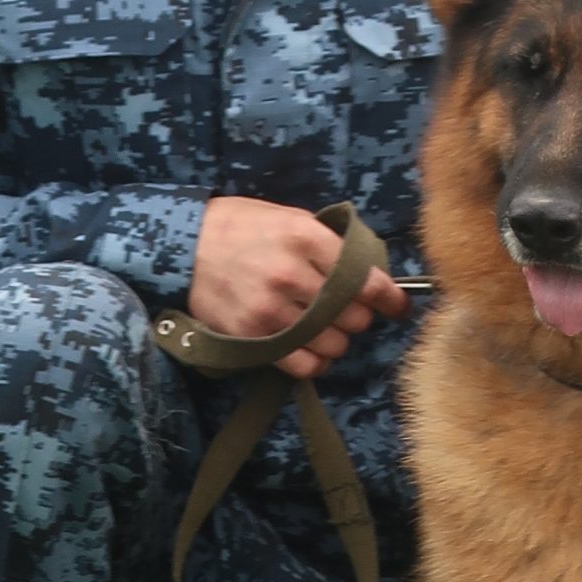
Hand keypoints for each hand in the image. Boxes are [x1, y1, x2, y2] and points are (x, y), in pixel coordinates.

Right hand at [189, 197, 409, 379]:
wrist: (183, 245)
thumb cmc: (241, 227)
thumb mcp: (288, 217)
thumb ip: (328, 244)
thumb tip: (371, 272)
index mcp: (305, 238)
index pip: (365, 279)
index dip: (390, 298)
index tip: (398, 307)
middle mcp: (290, 274)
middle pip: (353, 315)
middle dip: (357, 316)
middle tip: (346, 311)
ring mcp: (270, 309)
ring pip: (333, 343)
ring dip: (336, 340)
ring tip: (325, 329)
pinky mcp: (252, 336)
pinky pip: (303, 365)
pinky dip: (315, 362)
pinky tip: (311, 351)